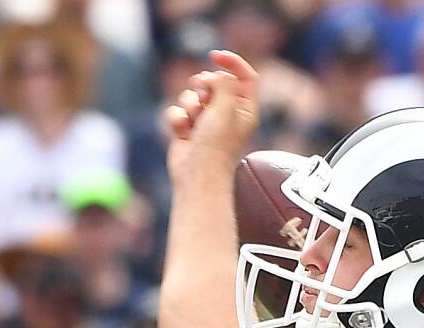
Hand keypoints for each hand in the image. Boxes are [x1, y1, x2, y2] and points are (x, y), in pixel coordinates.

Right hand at [165, 50, 259, 179]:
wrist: (196, 175)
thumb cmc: (216, 147)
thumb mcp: (226, 108)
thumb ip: (224, 84)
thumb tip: (215, 76)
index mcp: (245, 109)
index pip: (245, 76)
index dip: (232, 63)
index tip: (215, 56)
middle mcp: (227, 114)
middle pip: (214, 81)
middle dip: (204, 85)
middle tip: (204, 97)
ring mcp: (206, 121)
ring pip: (192, 94)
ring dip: (190, 104)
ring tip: (194, 122)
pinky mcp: (188, 128)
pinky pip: (177, 110)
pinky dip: (178, 119)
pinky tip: (182, 134)